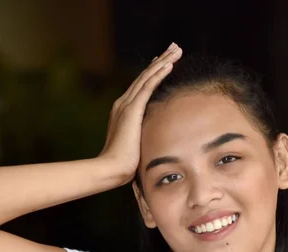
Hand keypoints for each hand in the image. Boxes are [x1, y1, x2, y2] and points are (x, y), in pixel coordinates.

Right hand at [99, 42, 182, 183]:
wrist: (111, 169)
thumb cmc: (123, 165)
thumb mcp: (134, 147)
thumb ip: (141, 139)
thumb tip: (152, 144)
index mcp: (122, 112)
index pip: (140, 87)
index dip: (152, 72)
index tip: (163, 62)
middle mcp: (123, 104)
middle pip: (144, 76)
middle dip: (160, 61)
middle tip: (173, 47)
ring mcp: (126, 105)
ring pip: (147, 77)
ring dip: (163, 62)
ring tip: (176, 50)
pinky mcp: (132, 110)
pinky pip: (148, 86)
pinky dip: (159, 74)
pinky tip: (170, 64)